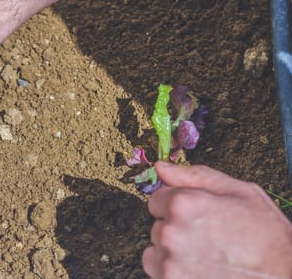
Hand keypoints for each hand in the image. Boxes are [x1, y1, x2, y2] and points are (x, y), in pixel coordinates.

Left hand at [143, 162, 291, 278]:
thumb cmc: (268, 238)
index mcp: (183, 204)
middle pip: (157, 227)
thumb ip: (194, 176)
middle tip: (208, 239)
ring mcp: (170, 263)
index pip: (156, 199)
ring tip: (205, 257)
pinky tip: (201, 272)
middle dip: (177, 230)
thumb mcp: (239, 192)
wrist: (286, 277)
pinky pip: (158, 274)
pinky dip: (175, 274)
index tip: (196, 216)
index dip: (177, 207)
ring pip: (155, 252)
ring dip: (172, 254)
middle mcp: (171, 233)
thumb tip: (161, 167)